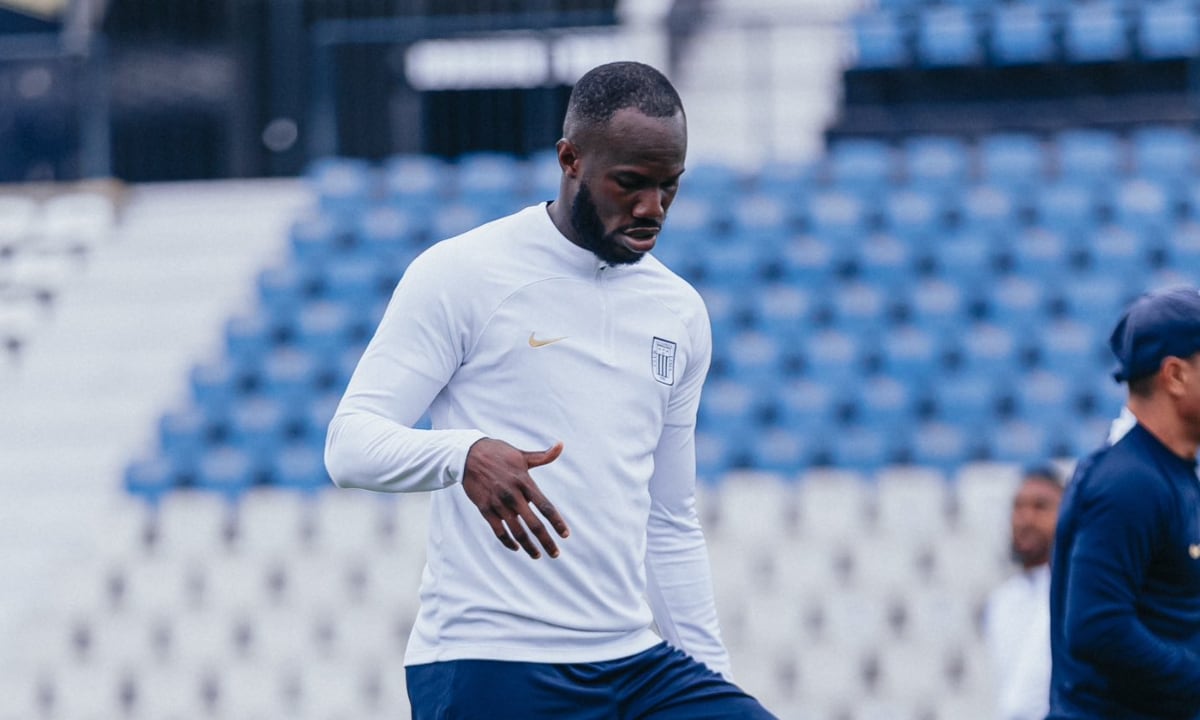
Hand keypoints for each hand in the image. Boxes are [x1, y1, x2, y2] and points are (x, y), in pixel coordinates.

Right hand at [462, 439, 569, 558]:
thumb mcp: (521, 455)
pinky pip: (499, 531)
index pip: (545, 506)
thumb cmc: (498, 453)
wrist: (467, 455)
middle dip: (546, 541)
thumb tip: (561, 445)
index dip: (557, 522)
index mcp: (524, 482)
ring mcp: (498, 504)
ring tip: (538, 555)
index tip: (565, 535)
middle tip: (555, 554)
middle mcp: (512, 495)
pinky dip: (508, 542)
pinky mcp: (485, 509)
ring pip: (517, 532)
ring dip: (529, 546)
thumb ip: (543, 456)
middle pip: (533, 524)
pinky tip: (517, 548)